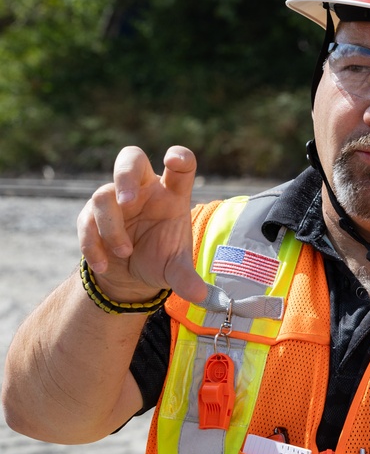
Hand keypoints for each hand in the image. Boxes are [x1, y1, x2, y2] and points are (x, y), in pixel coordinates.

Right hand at [79, 145, 207, 303]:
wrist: (132, 276)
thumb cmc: (161, 259)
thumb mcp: (175, 270)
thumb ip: (187, 279)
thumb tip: (200, 296)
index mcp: (173, 194)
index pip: (181, 166)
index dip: (179, 157)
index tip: (173, 159)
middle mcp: (144, 190)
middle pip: (130, 158)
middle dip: (125, 174)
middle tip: (127, 200)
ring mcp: (116, 199)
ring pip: (103, 195)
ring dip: (111, 227)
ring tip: (125, 252)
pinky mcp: (92, 215)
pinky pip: (86, 221)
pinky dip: (92, 243)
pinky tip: (104, 263)